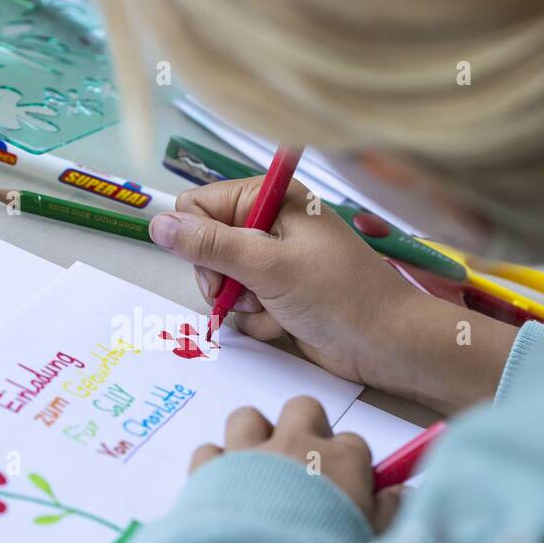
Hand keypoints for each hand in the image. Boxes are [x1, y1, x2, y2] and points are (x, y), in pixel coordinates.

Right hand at [151, 177, 517, 413]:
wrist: (386, 344)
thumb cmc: (338, 296)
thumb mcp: (269, 266)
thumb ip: (210, 245)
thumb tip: (157, 223)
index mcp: (272, 198)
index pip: (199, 206)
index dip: (199, 239)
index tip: (218, 267)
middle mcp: (270, 223)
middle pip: (204, 246)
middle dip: (221, 279)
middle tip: (249, 294)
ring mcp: (274, 260)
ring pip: (220, 281)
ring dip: (240, 304)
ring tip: (273, 310)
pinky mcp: (279, 293)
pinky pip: (242, 304)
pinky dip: (257, 320)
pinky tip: (284, 325)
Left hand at [191, 397, 402, 532]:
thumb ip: (389, 516)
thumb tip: (400, 495)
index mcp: (341, 461)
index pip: (354, 443)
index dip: (349, 466)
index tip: (347, 490)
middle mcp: (295, 446)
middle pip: (303, 409)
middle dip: (304, 430)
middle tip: (303, 469)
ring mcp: (248, 454)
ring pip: (248, 418)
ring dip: (253, 439)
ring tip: (256, 473)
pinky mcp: (208, 472)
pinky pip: (207, 451)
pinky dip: (212, 468)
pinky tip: (219, 493)